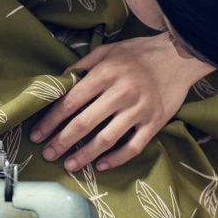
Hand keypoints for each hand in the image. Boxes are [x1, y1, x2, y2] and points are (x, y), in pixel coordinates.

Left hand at [30, 33, 212, 171]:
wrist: (179, 57)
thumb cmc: (139, 53)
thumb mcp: (107, 51)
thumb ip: (82, 67)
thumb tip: (58, 83)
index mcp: (106, 74)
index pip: (71, 101)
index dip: (51, 120)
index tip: (37, 134)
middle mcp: (121, 93)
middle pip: (84, 123)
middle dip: (61, 141)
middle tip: (47, 154)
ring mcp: (139, 110)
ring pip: (106, 139)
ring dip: (84, 155)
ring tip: (69, 165)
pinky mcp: (154, 123)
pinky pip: (133, 147)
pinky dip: (116, 159)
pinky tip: (101, 165)